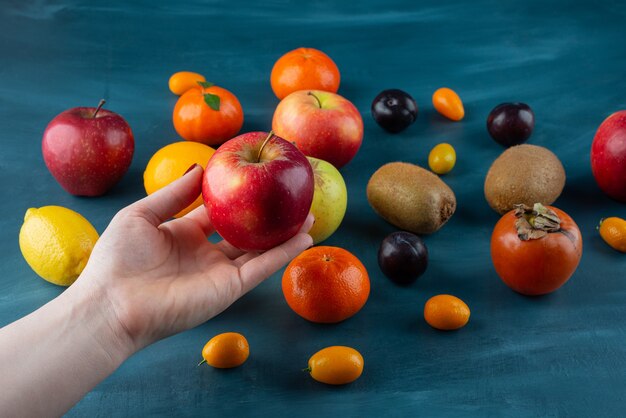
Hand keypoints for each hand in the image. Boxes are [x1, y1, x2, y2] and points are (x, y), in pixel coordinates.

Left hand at [77, 165, 313, 351]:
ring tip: (308, 214)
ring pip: (260, 250)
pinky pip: (262, 267)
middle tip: (288, 197)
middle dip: (267, 216)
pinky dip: (284, 253)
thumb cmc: (117, 259)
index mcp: (183, 236)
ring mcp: (219, 272)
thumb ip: (174, 194)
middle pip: (244, 232)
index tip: (255, 178)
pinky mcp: (229, 288)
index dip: (236, 197)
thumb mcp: (141, 214)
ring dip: (285, 234)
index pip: (217, 212)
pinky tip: (305, 237)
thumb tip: (199, 167)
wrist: (111, 306)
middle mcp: (205, 254)